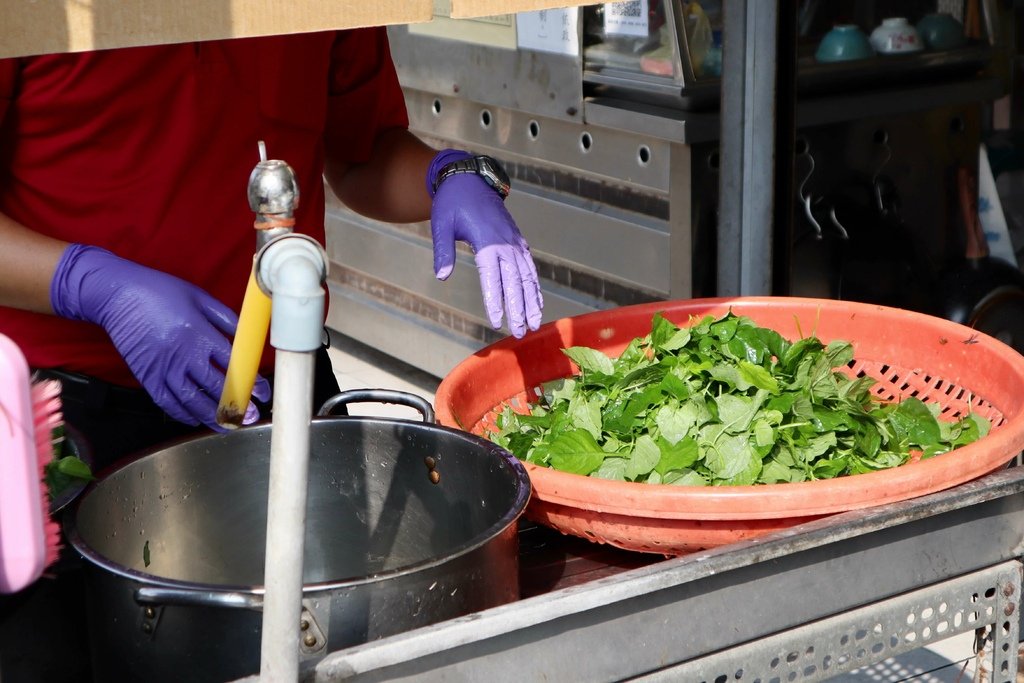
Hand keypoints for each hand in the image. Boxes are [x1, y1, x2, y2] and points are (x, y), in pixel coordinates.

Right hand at [50, 244, 270, 429]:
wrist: (118, 294)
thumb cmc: (161, 291)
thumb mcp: (200, 298)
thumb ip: (226, 320)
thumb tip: (246, 337)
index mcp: (200, 335)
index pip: (235, 366)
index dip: (252, 383)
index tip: (262, 393)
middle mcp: (183, 355)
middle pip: (216, 388)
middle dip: (237, 405)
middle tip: (250, 415)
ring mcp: (163, 368)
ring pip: (192, 401)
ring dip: (212, 417)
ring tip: (228, 425)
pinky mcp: (146, 375)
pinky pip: (167, 402)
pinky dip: (182, 414)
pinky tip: (196, 419)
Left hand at [428, 150, 543, 337]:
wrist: (469, 179)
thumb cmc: (452, 204)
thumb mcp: (441, 225)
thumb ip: (443, 251)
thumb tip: (441, 276)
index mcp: (487, 242)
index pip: (493, 278)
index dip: (496, 301)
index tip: (497, 322)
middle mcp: (505, 244)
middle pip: (516, 282)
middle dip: (519, 308)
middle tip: (521, 331)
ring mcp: (515, 242)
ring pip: (527, 276)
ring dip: (532, 301)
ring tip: (534, 323)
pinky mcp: (518, 241)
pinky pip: (530, 267)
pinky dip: (535, 286)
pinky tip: (537, 302)